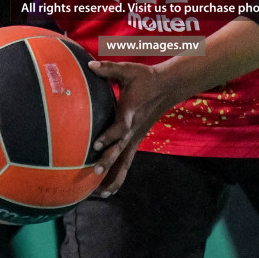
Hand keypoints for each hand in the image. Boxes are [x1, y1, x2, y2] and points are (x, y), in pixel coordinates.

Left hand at [85, 59, 185, 195]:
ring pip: (125, 162)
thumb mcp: (128, 71)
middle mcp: (134, 130)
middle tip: (94, 173)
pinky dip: (119, 175)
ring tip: (101, 194)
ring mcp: (136, 138)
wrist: (168, 87)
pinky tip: (108, 189)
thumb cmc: (146, 78)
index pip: (120, 128)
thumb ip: (108, 69)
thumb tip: (90, 64)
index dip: (109, 137)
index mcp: (130, 114)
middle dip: (108, 163)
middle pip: (121, 150)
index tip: (96, 145)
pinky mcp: (137, 141)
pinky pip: (127, 161)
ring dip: (114, 177)